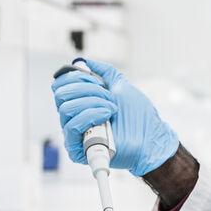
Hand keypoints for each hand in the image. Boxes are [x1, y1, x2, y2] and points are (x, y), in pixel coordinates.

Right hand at [50, 59, 178, 176]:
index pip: (60, 86)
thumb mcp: (121, 86)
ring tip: (112, 109)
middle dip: (87, 89)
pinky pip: (72, 126)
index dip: (74, 77)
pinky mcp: (77, 149)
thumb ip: (104, 72)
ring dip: (93, 103)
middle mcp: (74, 117)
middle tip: (107, 96)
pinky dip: (90, 116)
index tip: (95, 80)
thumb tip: (85, 61)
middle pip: (60, 94)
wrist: (150, 137)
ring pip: (66, 108)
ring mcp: (75, 134)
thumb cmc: (138, 116)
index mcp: (80, 102)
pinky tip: (107, 117)